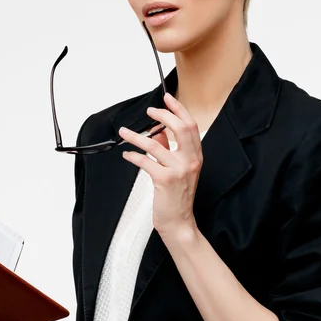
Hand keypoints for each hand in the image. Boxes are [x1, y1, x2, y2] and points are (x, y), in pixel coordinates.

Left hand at [119, 92, 202, 235]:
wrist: (179, 222)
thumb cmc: (178, 196)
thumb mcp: (178, 169)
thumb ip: (170, 149)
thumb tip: (159, 131)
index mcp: (196, 156)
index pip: (191, 126)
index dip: (179, 109)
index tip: (167, 99)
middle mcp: (190, 160)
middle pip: (180, 128)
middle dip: (163, 115)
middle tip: (150, 111)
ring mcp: (179, 170)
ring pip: (156, 144)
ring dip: (136, 136)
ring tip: (125, 132)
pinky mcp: (165, 180)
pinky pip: (145, 161)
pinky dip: (133, 155)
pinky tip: (127, 154)